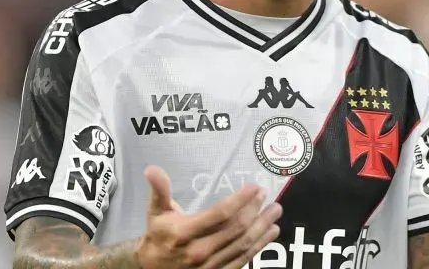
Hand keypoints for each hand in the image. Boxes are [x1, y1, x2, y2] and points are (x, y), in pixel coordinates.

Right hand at [136, 165, 281, 268]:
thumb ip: (159, 190)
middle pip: (236, 228)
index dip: (240, 200)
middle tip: (266, 195)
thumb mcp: (156, 211)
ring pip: (243, 244)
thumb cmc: (159, 235)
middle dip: (255, 210)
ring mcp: (210, 265)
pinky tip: (270, 232)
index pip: (219, 214)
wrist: (152, 268)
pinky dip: (260, 245)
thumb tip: (152, 169)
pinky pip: (243, 259)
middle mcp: (199, 250)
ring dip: (263, 226)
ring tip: (275, 211)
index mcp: (185, 232)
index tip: (254, 187)